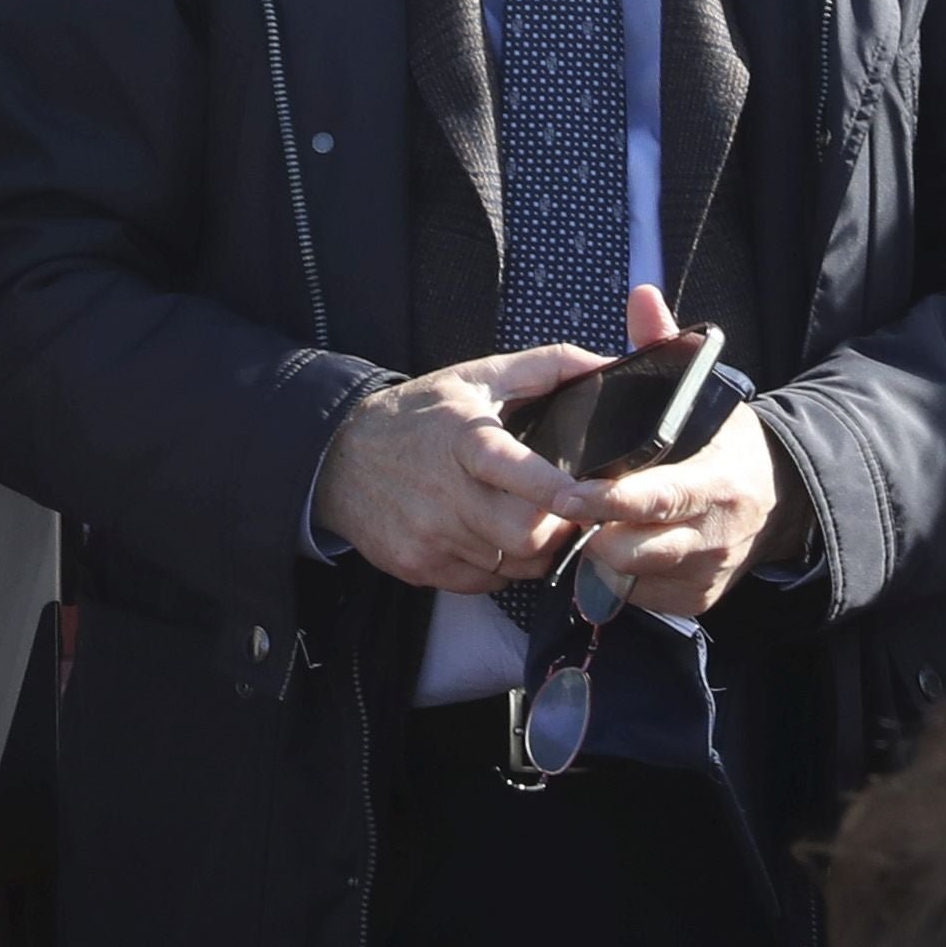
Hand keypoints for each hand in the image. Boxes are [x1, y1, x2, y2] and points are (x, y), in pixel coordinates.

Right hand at [315, 344, 609, 596]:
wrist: (338, 458)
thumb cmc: (420, 414)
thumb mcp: (477, 376)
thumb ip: (548, 366)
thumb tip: (607, 363)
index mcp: (463, 439)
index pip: (514, 470)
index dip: (554, 489)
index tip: (589, 497)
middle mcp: (444, 493)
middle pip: (523, 535)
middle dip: (555, 529)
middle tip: (564, 512)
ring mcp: (428, 535)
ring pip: (510, 565)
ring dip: (531, 550)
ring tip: (526, 520)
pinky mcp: (417, 567)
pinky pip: (483, 583)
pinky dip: (499, 567)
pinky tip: (489, 537)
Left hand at [576, 286, 792, 621]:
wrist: (785, 501)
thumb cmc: (727, 440)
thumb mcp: (707, 392)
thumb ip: (666, 346)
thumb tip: (641, 294)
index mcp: (716, 481)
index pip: (659, 498)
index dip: (611, 500)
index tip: (571, 492)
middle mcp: (712, 534)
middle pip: (634, 548)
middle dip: (590, 533)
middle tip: (558, 509)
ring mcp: (703, 573)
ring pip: (629, 577)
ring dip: (596, 556)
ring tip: (577, 524)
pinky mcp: (695, 600)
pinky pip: (638, 597)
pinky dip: (615, 577)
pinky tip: (607, 546)